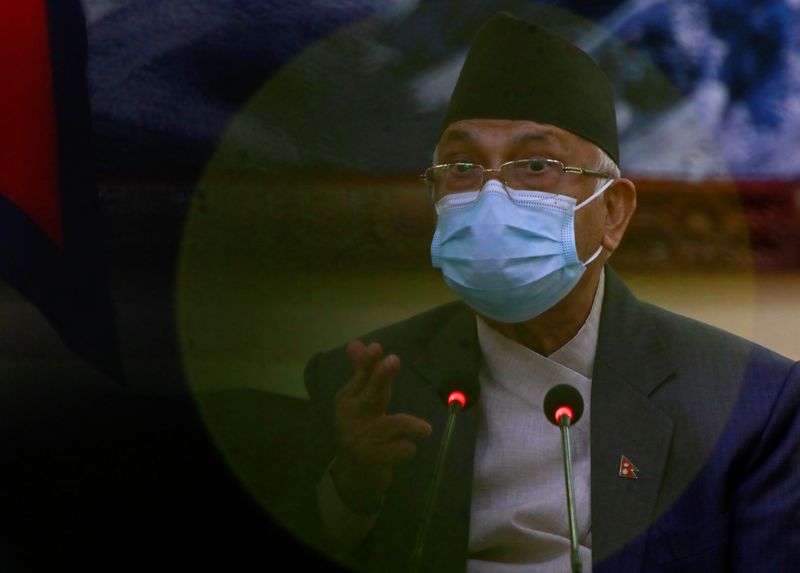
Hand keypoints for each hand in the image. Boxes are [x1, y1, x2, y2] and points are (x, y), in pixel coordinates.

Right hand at [330, 340, 431, 514]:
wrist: (353, 472)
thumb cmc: (362, 427)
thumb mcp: (359, 400)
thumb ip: (363, 372)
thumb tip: (357, 343)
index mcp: (348, 399)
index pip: (362, 376)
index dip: (369, 363)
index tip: (377, 348)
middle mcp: (351, 417)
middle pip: (372, 393)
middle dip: (382, 376)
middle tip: (394, 360)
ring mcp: (360, 439)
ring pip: (392, 424)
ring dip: (411, 426)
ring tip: (425, 430)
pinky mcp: (371, 459)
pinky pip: (397, 450)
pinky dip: (406, 448)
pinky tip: (408, 448)